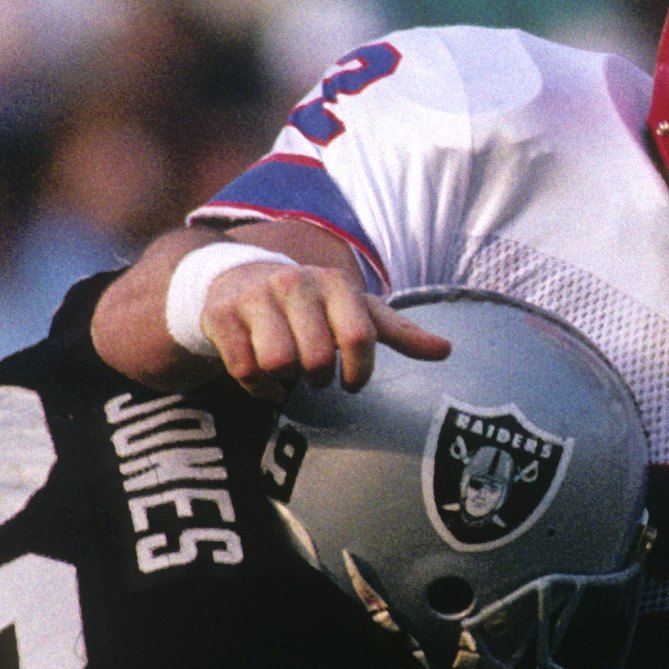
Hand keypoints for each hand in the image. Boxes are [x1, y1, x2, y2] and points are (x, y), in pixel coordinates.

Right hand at [202, 258, 449, 398]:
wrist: (239, 281)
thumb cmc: (310, 306)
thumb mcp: (354, 312)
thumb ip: (398, 332)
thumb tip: (447, 350)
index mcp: (334, 282)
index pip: (360, 337)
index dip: (359, 371)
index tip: (352, 382)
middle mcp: (295, 282)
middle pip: (317, 358)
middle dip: (318, 376)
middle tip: (314, 372)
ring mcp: (256, 296)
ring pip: (279, 362)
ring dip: (286, 380)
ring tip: (287, 370)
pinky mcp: (221, 315)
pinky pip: (246, 370)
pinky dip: (258, 387)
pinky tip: (263, 379)